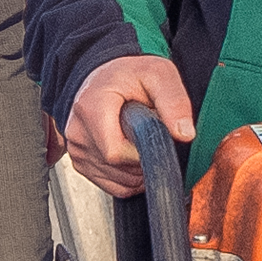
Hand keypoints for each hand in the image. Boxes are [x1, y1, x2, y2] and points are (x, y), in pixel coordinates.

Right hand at [67, 54, 195, 198]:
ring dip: (137, 168)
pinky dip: (129, 176)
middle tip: (146, 132)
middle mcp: (77, 131)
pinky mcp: (80, 163)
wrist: (107, 78)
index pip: (116, 153)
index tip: (152, 135)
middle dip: (142, 158)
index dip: (142, 152)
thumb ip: (174, 101)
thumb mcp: (158, 74)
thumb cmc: (130, 76)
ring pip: (118, 181)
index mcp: (91, 107)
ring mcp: (77, 149)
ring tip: (136, 138)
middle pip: (118, 168)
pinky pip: (112, 186)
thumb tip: (185, 133)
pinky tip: (132, 152)